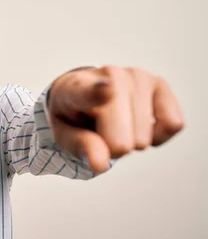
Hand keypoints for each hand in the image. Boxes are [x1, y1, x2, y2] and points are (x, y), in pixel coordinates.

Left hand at [47, 66, 183, 172]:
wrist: (86, 99)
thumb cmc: (75, 119)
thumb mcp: (66, 137)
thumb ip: (81, 148)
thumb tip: (100, 163)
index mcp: (74, 88)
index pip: (86, 92)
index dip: (98, 93)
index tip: (108, 90)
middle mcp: (108, 75)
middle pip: (121, 133)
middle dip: (114, 147)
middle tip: (101, 135)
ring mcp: (136, 76)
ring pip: (144, 135)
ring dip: (133, 142)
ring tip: (118, 126)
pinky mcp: (160, 83)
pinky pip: (173, 125)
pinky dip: (158, 136)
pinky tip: (139, 125)